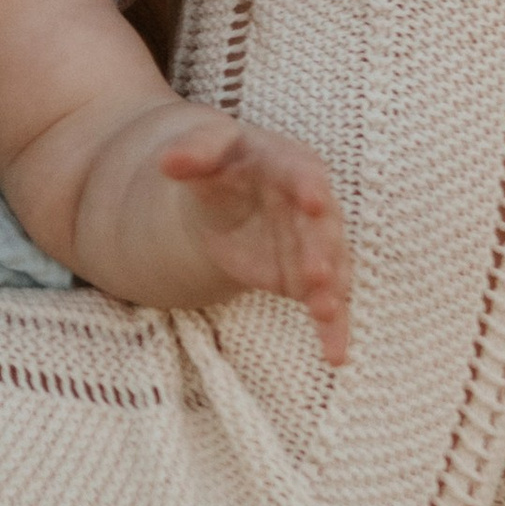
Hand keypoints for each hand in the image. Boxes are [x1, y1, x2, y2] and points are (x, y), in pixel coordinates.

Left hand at [150, 115, 352, 367]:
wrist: (228, 196)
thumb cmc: (223, 164)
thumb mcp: (207, 149)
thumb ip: (195, 153)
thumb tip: (168, 161)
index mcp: (291, 165)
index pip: (303, 174)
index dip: (308, 186)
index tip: (312, 199)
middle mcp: (313, 207)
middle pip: (322, 228)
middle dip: (321, 249)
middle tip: (317, 272)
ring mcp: (315, 245)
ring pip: (331, 269)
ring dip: (331, 290)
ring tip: (325, 311)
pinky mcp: (307, 279)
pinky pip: (326, 305)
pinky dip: (333, 330)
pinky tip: (335, 356)